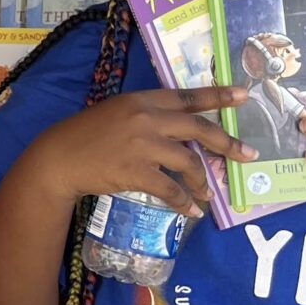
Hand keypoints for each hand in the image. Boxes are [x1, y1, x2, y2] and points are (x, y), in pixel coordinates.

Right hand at [22, 85, 251, 216]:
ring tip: (206, 192)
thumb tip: (178, 131)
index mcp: (143, 100)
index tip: (244, 94)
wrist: (58, 158)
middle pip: (199, 129)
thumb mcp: (117, 112)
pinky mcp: (136, 172)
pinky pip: (170, 189)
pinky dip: (184, 202)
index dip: (218, 96)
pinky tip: (190, 210)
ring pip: (188, 162)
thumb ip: (147, 116)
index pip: (187, 96)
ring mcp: (142, 146)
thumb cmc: (85, 135)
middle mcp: (146, 118)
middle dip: (227, 143)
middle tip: (247, 154)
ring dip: (201, 181)